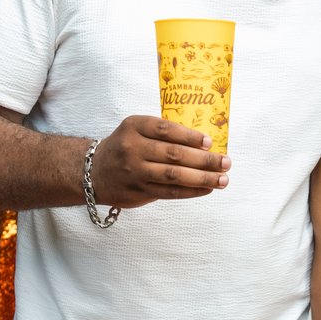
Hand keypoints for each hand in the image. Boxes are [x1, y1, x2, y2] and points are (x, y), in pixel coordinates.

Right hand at [91, 115, 230, 204]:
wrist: (94, 172)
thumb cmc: (125, 147)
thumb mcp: (136, 130)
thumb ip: (163, 133)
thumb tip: (204, 143)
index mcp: (134, 126)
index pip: (165, 129)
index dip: (190, 136)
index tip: (210, 142)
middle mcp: (133, 148)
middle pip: (174, 155)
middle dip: (204, 159)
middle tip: (226, 162)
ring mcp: (135, 172)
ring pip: (174, 176)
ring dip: (202, 178)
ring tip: (222, 179)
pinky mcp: (139, 191)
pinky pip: (170, 192)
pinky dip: (191, 191)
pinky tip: (207, 189)